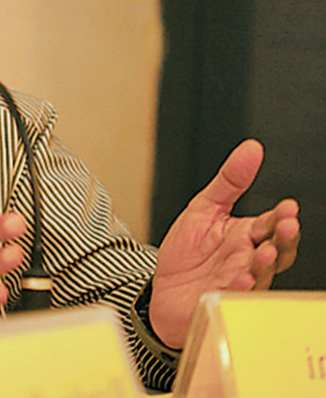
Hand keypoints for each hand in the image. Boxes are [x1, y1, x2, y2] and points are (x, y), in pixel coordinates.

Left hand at [150, 139, 300, 347]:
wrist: (162, 288)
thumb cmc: (187, 251)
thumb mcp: (204, 208)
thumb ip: (230, 181)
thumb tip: (252, 149)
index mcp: (245, 235)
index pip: (270, 224)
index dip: (282, 217)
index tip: (288, 207)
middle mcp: (246, 260)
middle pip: (277, 252)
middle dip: (284, 240)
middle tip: (287, 227)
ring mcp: (236, 282)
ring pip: (261, 275)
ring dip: (265, 264)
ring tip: (263, 251)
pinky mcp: (221, 300)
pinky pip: (235, 297)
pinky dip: (239, 288)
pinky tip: (240, 279)